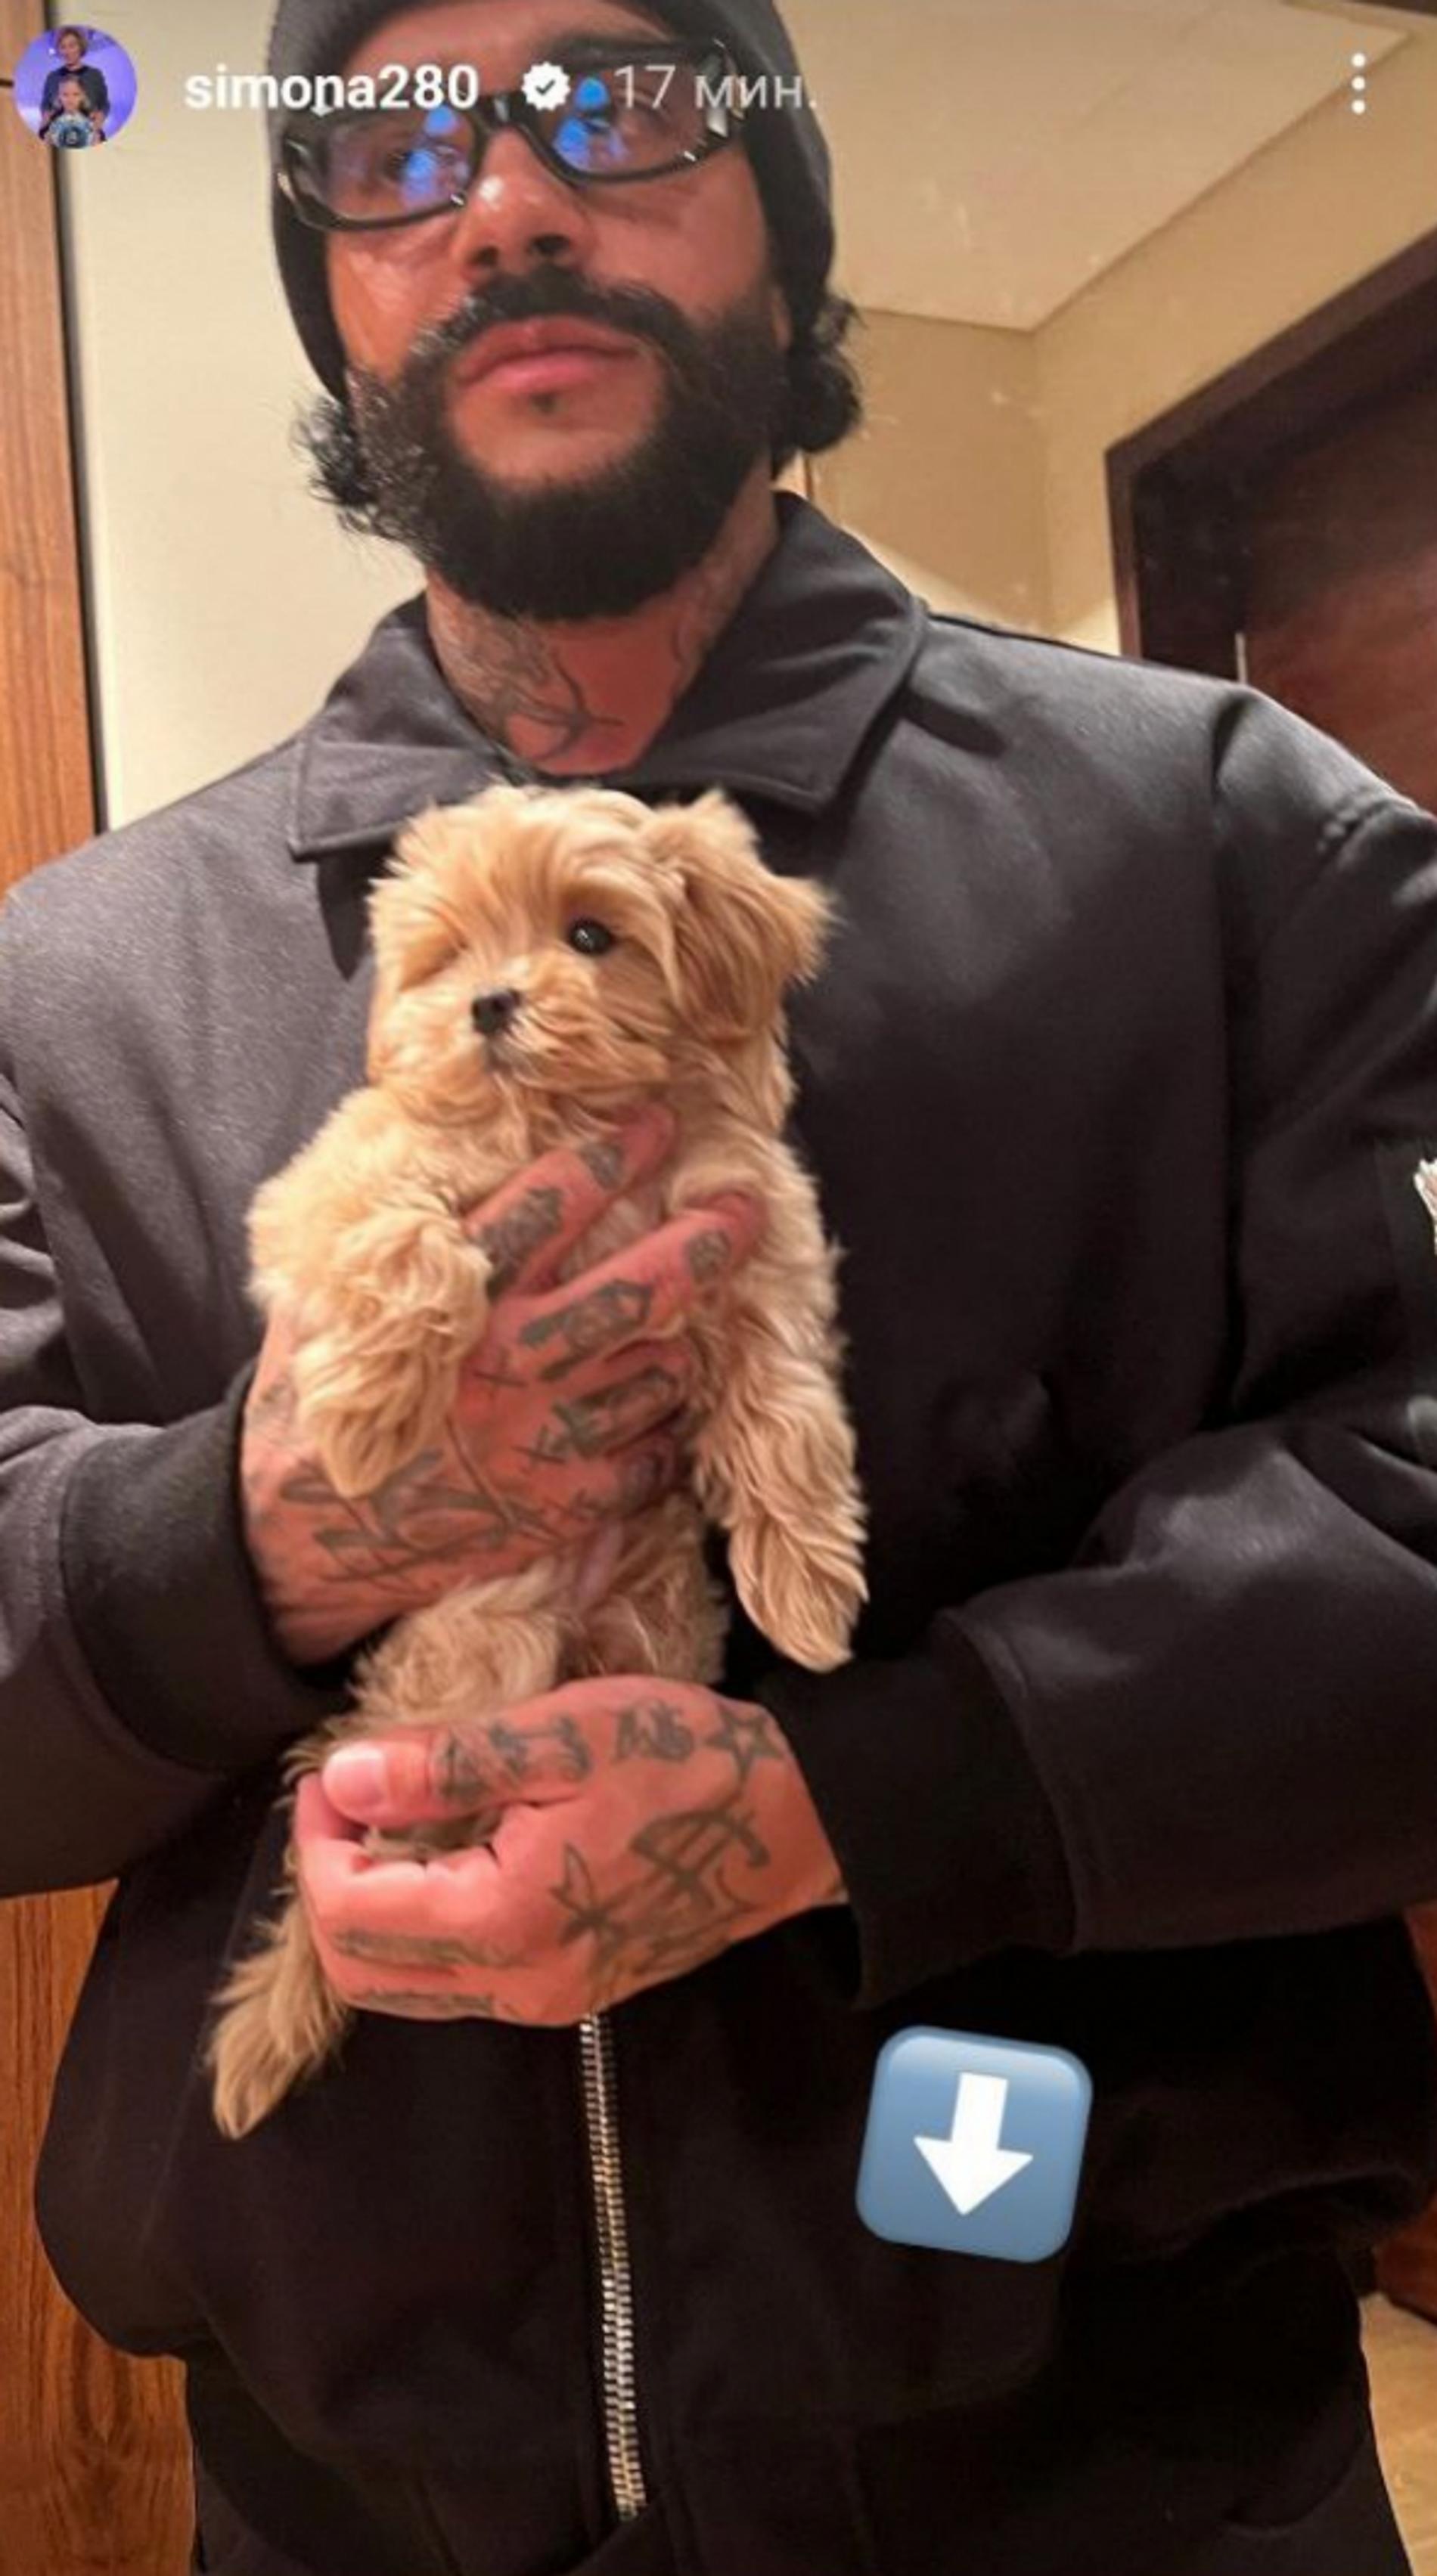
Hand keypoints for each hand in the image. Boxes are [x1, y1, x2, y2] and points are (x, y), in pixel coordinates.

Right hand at [241, 1104, 762, 1665]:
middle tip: (748, 1208)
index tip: (658, 1124)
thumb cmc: (318, 1410)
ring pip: (661, 1370)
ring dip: (674, 1346)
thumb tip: (427, 1163)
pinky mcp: (566, 1505)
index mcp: (458, 1302)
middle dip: (707, 1241)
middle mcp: (512, 1366)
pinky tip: (641, 1412)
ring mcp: (547, 1440)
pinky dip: (659, 1428)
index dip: (615, 1155)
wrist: (305, 1543)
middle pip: (640, 1289)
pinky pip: (654, 1452)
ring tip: (667, 1330)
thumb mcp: (329, 1306)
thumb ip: (387, 1249)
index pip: (554, 1206)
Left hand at [292, 1678, 848, 2024]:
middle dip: (328, 1885)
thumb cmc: (682, 1760)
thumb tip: (341, 1778)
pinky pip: (456, 1984)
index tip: (332, 1772)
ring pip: (404, 1987)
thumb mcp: (561, 1736)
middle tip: (348, 1803)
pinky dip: (421, 1929)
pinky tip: (449, 1856)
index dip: (315, 1840)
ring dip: (370, 1913)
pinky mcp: (566, 1995)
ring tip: (392, 1824)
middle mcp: (515, 1985)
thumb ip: (444, 1764)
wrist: (794, 1820)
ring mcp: (543, 2001)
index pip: (347, 1912)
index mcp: (503, 1920)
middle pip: (359, 1972)